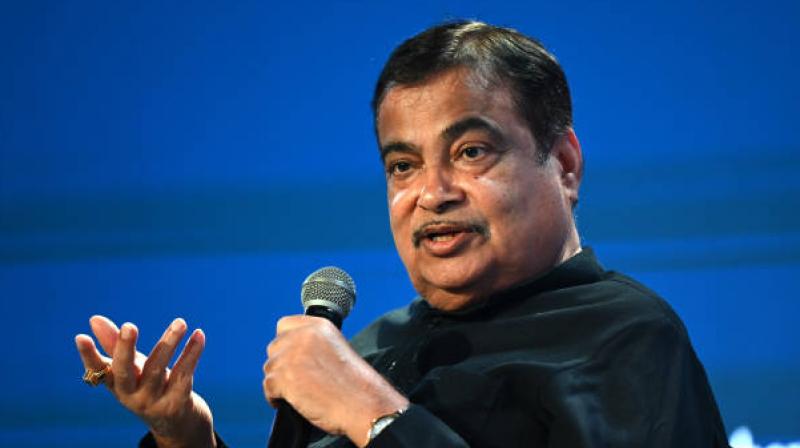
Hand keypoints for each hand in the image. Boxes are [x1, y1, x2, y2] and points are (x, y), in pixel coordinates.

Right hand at [75, 315, 215, 447]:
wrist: (176, 422)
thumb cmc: (148, 386)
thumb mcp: (132, 367)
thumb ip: (115, 344)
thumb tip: (94, 319)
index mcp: (116, 385)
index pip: (99, 370)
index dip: (88, 356)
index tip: (80, 337)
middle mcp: (131, 395)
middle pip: (125, 372)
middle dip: (125, 348)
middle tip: (128, 326)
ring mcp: (153, 401)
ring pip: (158, 369)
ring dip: (169, 342)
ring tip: (180, 322)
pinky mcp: (176, 402)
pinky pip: (184, 374)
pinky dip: (192, 353)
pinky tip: (198, 334)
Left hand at [263, 315, 408, 447]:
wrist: (363, 403)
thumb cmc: (354, 385)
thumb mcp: (336, 349)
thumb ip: (313, 344)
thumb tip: (291, 353)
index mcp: (319, 326)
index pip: (285, 325)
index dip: (286, 342)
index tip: (291, 355)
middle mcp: (304, 335)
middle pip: (275, 347)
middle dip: (282, 363)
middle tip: (296, 379)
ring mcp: (292, 355)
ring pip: (270, 368)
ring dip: (280, 382)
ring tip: (297, 393)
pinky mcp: (284, 377)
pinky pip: (268, 387)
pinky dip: (276, 398)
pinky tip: (291, 402)